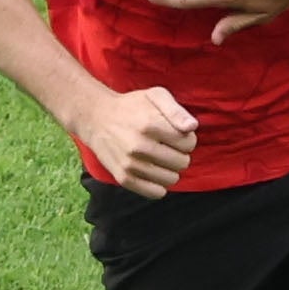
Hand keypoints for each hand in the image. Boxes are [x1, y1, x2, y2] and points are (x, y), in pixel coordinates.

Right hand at [72, 86, 197, 197]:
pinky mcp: (123, 177)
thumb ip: (177, 110)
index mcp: (150, 124)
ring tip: (160, 158)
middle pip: (182, 162)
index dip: (187, 139)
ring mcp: (130, 164)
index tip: (176, 134)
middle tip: (167, 146)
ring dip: (171, 170)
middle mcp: (139, 146)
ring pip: (172, 179)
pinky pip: (156, 193)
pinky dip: (159, 185)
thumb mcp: (156, 96)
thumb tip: (192, 127)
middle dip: (180, 154)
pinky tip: (154, 171)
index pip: (189, 143)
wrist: (96, 118)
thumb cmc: (132, 106)